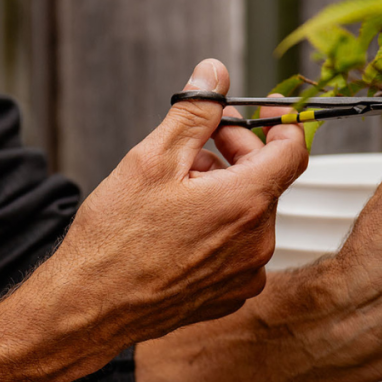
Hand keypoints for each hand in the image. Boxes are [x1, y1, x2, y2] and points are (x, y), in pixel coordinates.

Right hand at [45, 59, 307, 349]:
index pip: (292, 149)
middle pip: (265, 177)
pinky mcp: (228, 294)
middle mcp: (256, 242)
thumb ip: (194, 112)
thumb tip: (215, 74)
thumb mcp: (152, 158)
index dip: (280, 122)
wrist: (88, 307)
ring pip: (248, 210)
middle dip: (234, 151)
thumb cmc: (115, 238)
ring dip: (223, 187)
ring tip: (175, 187)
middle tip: (195, 142)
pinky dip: (217, 224)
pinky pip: (237, 245)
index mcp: (244, 202)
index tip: (262, 110)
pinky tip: (178, 222)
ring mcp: (244, 273)